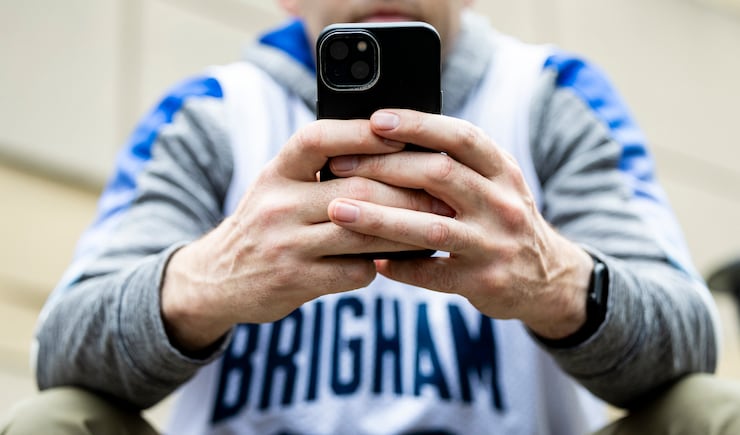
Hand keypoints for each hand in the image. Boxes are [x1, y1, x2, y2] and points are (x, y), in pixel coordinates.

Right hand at [161, 118, 451, 351]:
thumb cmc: (265, 224)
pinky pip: (353, 272)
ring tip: (437, 226)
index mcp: (276, 172)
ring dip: (406, 231)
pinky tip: (394, 261)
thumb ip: (320, 170)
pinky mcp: (294, 281)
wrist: (217, 278)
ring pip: (362, 233)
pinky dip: (379, 265)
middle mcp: (277, 204)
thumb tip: (391, 152)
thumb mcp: (278, 187)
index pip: (318, 139)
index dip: (362, 133)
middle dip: (407, 192)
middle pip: (356, 190)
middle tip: (444, 194)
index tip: (403, 132)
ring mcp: (285, 244)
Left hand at [326, 110, 593, 339]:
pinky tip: (371, 259)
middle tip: (339, 166)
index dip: (418, 125)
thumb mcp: (497, 182)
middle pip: (439, 174)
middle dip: (384, 167)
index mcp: (503, 170)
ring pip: (430, 226)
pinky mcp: (484, 280)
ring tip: (338, 210)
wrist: (549, 277)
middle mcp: (502, 203)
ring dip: (380, 217)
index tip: (375, 120)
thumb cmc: (503, 219)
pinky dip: (400, 266)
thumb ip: (458, 162)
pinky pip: (433, 273)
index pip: (461, 136)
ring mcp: (494, 243)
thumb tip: (390, 136)